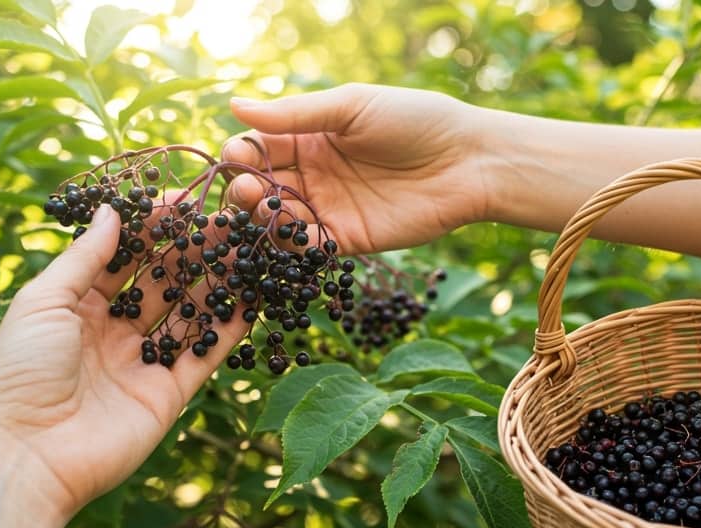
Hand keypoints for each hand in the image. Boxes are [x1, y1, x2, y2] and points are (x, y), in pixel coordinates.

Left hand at [0, 205, 247, 521]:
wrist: (27, 457)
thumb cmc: (20, 372)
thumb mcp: (43, 302)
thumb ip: (84, 257)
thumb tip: (113, 210)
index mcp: (76, 305)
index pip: (123, 256)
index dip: (151, 227)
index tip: (183, 199)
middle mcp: (112, 331)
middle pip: (161, 281)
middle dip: (192, 249)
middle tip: (225, 218)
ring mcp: (143, 363)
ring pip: (188, 313)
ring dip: (217, 281)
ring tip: (247, 247)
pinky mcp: (169, 394)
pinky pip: (205, 355)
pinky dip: (229, 328)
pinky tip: (253, 297)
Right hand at [221, 84, 486, 253]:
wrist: (466, 161)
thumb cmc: (413, 120)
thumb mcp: (351, 106)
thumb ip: (296, 113)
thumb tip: (234, 105)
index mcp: (309, 138)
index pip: (258, 148)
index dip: (241, 154)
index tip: (233, 157)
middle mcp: (312, 174)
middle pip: (261, 187)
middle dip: (245, 189)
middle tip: (248, 190)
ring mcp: (328, 209)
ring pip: (278, 220)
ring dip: (262, 218)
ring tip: (262, 209)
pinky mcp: (346, 240)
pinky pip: (308, 248)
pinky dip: (291, 247)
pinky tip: (286, 238)